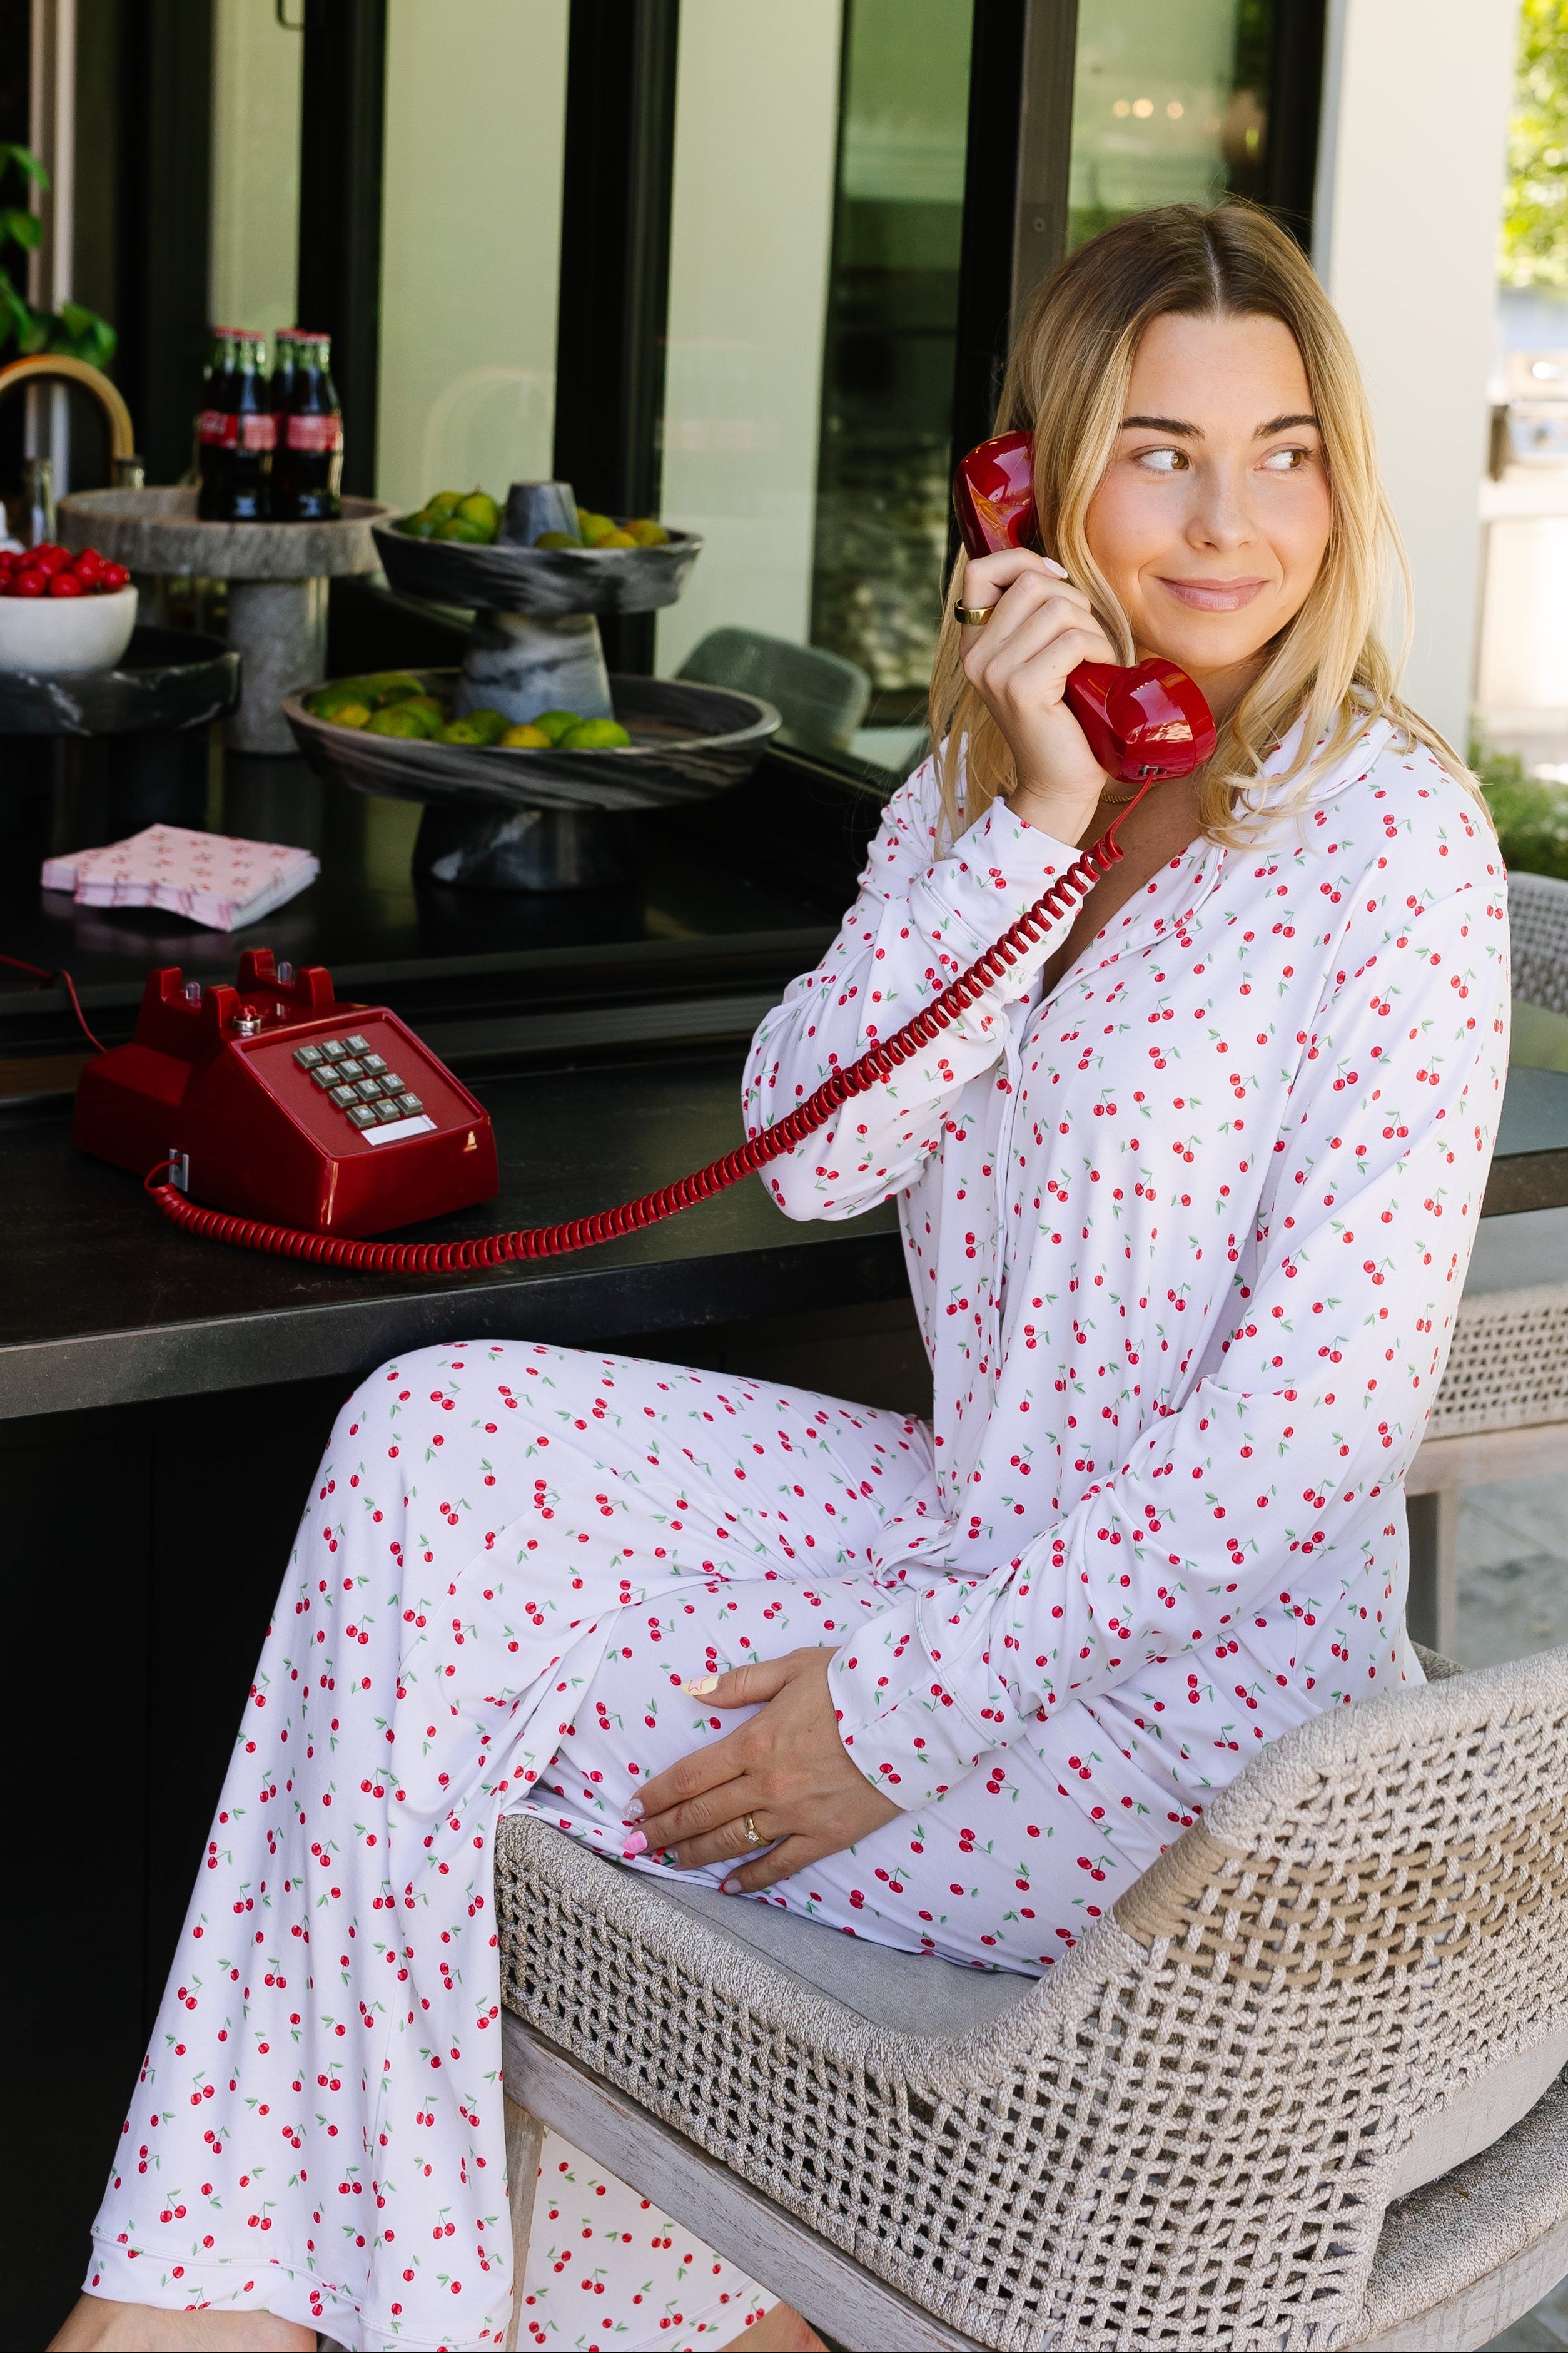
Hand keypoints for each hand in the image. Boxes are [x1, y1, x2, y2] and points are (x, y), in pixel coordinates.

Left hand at [627, 1648, 901, 1895]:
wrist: (913, 1714)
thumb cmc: (852, 1683)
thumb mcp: (791, 1668)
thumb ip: (738, 1684)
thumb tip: (692, 1689)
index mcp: (754, 1741)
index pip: (689, 1776)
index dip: (656, 1795)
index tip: (632, 1809)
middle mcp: (767, 1784)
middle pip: (701, 1814)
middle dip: (663, 1831)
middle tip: (635, 1844)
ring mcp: (796, 1814)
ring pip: (732, 1842)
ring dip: (694, 1854)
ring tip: (668, 1861)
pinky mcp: (826, 1836)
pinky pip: (780, 1865)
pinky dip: (751, 1878)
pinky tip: (729, 1887)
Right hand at [958, 546, 1118, 843]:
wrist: (1060, 783)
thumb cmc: (1064, 719)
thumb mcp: (1042, 659)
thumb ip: (1034, 618)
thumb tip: (1052, 568)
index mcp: (975, 645)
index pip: (981, 570)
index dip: (1025, 562)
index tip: (1059, 586)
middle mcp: (976, 656)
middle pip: (1032, 582)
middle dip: (1074, 601)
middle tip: (1088, 641)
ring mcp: (995, 672)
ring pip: (1057, 607)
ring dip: (1092, 628)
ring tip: (1096, 660)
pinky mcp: (1022, 689)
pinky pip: (1072, 639)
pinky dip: (1099, 649)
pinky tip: (1101, 672)